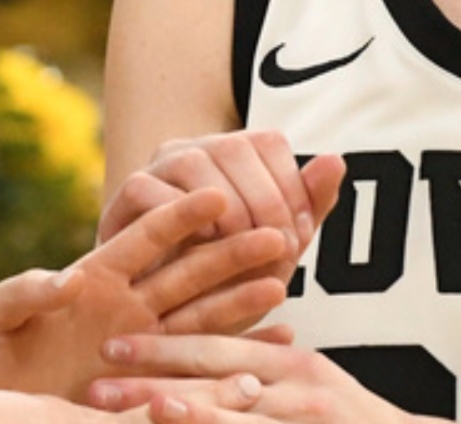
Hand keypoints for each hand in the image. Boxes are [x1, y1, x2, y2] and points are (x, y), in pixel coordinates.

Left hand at [0, 188, 291, 398]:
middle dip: (231, 252)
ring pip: (202, 320)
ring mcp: (140, 349)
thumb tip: (67, 279)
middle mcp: (125, 310)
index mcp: (92, 280)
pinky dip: (237, 357)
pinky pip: (198, 373)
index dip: (179, 216)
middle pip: (187, 273)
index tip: (218, 191)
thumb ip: (22, 293)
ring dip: (242, 299)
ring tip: (284, 278)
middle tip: (279, 231)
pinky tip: (275, 345)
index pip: (143, 240)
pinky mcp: (144, 391)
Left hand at [88, 329, 434, 423]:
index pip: (218, 349)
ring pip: (234, 419)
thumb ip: (271, 367)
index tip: (110, 347)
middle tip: (93, 389)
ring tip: (141, 414)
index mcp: (294, 366)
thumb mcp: (320, 387)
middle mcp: (300, 392)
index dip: (162, 346)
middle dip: (151, 384)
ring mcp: (304, 422)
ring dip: (185, 415)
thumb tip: (227, 360)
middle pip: (214, 383)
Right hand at [99, 132, 345, 331]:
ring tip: (243, 249)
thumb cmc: (225, 278)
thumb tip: (337, 160)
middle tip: (278, 249)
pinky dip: (179, 217)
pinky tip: (201, 247)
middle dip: (265, 201)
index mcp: (231, 152)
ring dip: (228, 209)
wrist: (166, 318)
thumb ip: (306, 205)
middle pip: (235, 147)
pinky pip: (151, 192)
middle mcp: (192, 149)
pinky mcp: (124, 197)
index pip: (268, 142)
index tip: (300, 236)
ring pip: (195, 164)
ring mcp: (155, 168)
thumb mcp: (275, 245)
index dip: (292, 186)